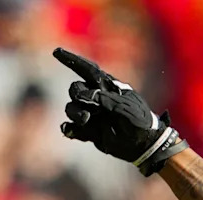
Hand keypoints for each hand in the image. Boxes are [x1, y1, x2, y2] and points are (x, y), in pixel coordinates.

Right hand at [53, 47, 187, 175]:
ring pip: (72, 108)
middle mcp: (98, 99)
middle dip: (77, 94)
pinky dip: (69, 129)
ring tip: (85, 119)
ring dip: (75, 112)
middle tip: (88, 106)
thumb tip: (85, 96)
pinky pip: (73, 128)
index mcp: (108, 88)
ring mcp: (93, 115)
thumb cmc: (140, 121)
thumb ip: (106, 99)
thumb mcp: (126, 107)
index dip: (72, 61)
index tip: (57, 52)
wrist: (145, 144)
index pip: (88, 70)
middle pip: (76, 89)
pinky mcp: (90, 132)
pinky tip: (69, 130)